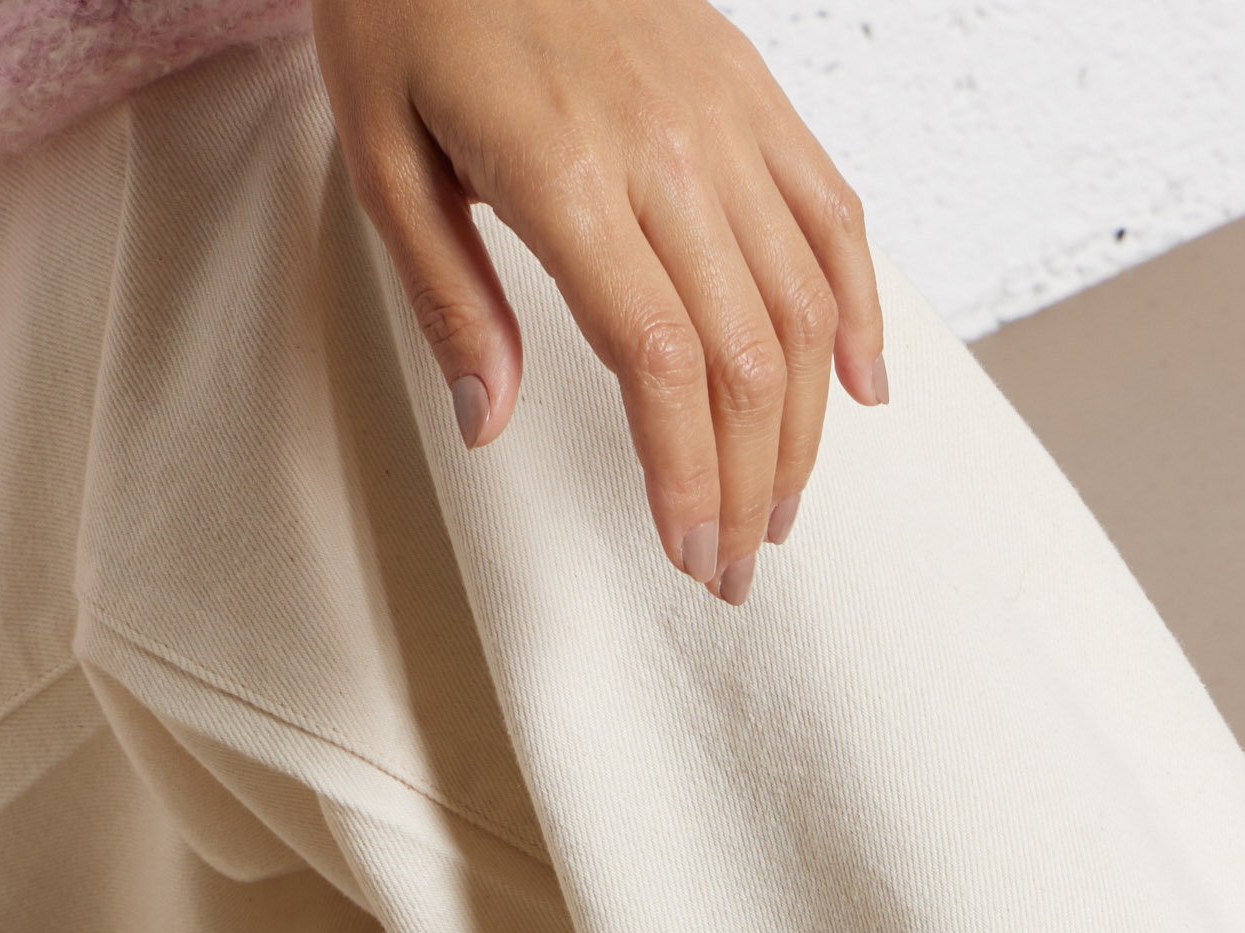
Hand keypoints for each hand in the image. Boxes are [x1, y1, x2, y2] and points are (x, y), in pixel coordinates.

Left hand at [312, 0, 886, 603]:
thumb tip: (489, 426)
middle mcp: (668, 148)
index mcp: (567, 172)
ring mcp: (725, 117)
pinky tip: (863, 389)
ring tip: (777, 505)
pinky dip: (861, 310)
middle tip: (732, 564)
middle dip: (746, 484)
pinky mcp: (755, 93)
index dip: (687, 475)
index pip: (661, 361)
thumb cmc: (411, 6)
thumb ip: (446, 297)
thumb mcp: (381, 152)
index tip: (689, 553)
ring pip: (802, 303)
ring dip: (804, 427)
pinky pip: (834, 214)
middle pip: (745, 356)